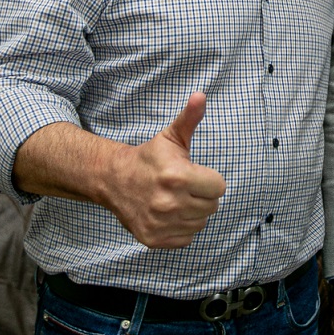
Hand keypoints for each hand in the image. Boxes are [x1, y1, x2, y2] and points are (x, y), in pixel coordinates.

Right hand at [108, 92, 226, 248]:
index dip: (209, 179)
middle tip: (183, 186)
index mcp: (178, 176)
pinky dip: (181, 227)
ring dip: (192, 212)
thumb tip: (201, 95)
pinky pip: (186, 237)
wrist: (114, 180)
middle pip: (212, 206)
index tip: (194, 174)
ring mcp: (161, 224)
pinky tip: (168, 213)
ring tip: (175, 198)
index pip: (219, 187)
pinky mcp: (155, 239)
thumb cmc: (149, 158)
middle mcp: (170, 203)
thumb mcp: (171, 136)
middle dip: (202, 195)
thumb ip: (190, 118)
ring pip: (200, 222)